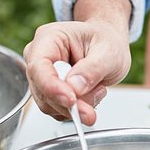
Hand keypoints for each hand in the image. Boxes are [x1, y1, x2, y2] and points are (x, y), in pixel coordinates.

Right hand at [23, 0, 131, 125]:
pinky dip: (78, 110)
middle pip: (42, 90)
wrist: (111, 47)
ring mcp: (43, 77)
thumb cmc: (107, 42)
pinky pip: (59, 111)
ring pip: (50, 105)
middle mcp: (40, 57)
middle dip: (69, 104)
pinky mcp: (50, 93)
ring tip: (98, 88)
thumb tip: (74, 88)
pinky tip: (91, 94)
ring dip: (77, 107)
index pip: (39, 66)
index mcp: (49, 38)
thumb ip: (92, 69)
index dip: (51, 86)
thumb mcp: (108, 51)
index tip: (71, 100)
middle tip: (92, 111)